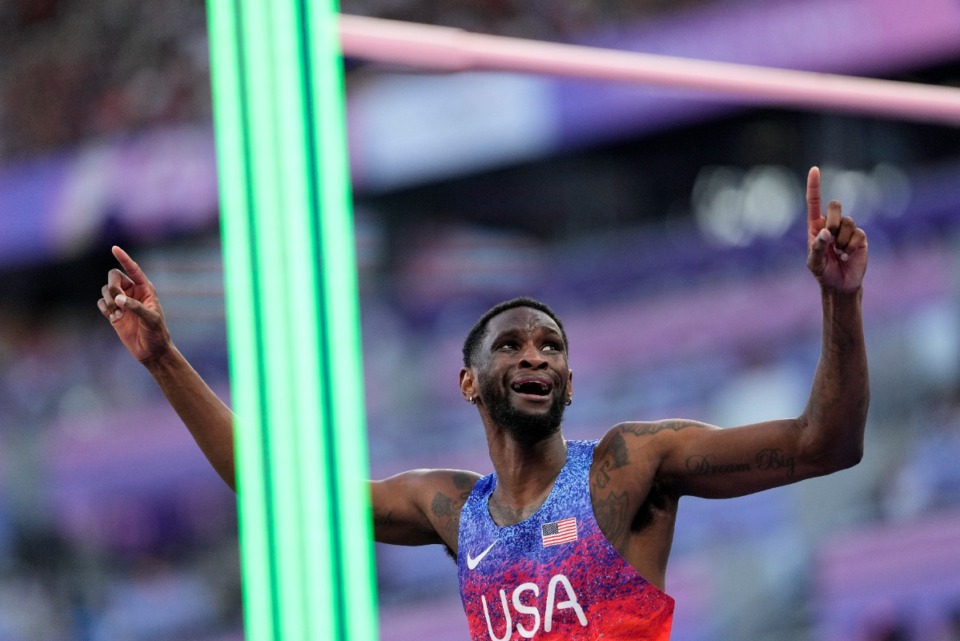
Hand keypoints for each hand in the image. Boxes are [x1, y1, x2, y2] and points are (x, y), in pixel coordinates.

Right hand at [97, 246, 171, 362]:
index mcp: (145, 289)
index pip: (133, 269)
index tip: (114, 248)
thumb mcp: (151, 319)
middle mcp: (132, 292)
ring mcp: (121, 302)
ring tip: (118, 314)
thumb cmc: (156, 333)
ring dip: (108, 300)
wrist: (151, 350)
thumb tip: (118, 299)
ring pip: (105, 290)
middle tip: (118, 300)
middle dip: (112, 286)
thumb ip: (135, 307)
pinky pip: (101, 303)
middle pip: (113, 276)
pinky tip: (114, 318)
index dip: (124, 258)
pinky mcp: (113, 313)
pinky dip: (105, 308)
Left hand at [806, 167, 867, 292]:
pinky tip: (847, 256)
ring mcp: (847, 230)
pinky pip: (858, 234)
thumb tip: (825, 233)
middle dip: (833, 221)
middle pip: (835, 205)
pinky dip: (851, 247)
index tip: (814, 169)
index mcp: (815, 226)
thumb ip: (817, 247)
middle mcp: (831, 224)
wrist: (840, 285)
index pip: (814, 202)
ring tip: (839, 253)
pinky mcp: (860, 237)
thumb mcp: (814, 262)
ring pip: (848, 221)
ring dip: (842, 240)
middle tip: (831, 239)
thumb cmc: (823, 272)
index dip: (814, 186)